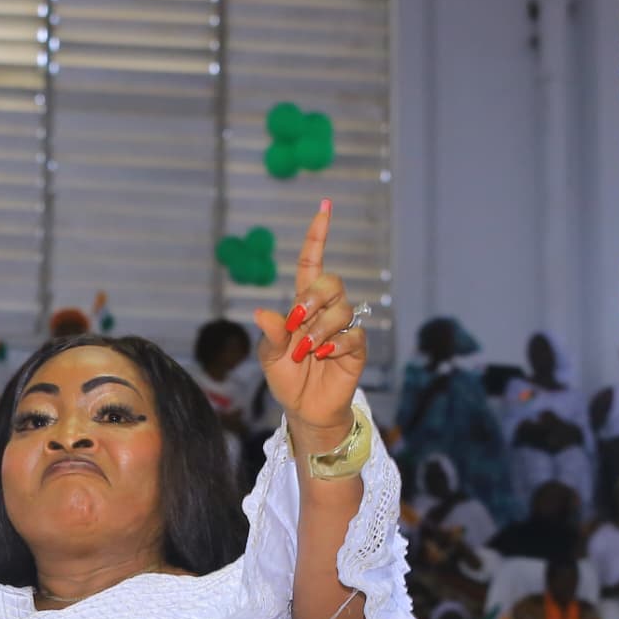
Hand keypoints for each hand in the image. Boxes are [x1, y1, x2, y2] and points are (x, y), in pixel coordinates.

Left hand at [252, 202, 363, 449]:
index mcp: (302, 305)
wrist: (303, 409)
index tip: (324, 208)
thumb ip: (271, 334)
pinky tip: (323, 358)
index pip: (312, 263)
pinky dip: (334, 346)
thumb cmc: (286, 377)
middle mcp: (325, 311)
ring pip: (342, 309)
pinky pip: (352, 335)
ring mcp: (343, 328)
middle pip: (331, 282)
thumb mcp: (269, 356)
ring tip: (306, 353)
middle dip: (313, 299)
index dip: (317, 236)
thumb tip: (263, 313)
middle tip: (297, 323)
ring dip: (319, 331)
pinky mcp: (355, 349)